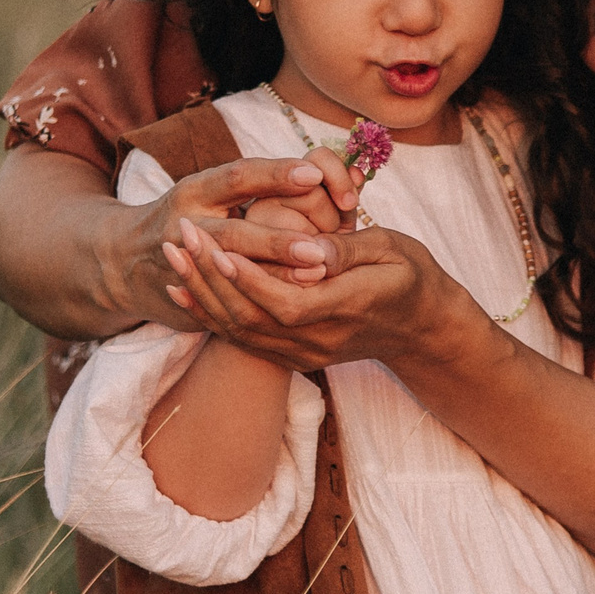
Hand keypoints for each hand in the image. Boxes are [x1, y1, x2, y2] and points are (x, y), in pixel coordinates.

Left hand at [157, 220, 474, 372]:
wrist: (421, 329)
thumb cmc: (410, 275)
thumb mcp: (392, 250)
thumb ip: (347, 249)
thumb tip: (312, 246)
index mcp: (349, 308)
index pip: (286, 301)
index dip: (247, 277)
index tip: (215, 243)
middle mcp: (321, 340)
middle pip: (252, 318)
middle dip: (210, 278)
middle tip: (180, 237)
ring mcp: (306, 353)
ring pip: (241, 332)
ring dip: (202, 295)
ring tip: (173, 256)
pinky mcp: (294, 356)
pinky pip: (243, 340)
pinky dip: (210, 315)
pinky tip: (183, 290)